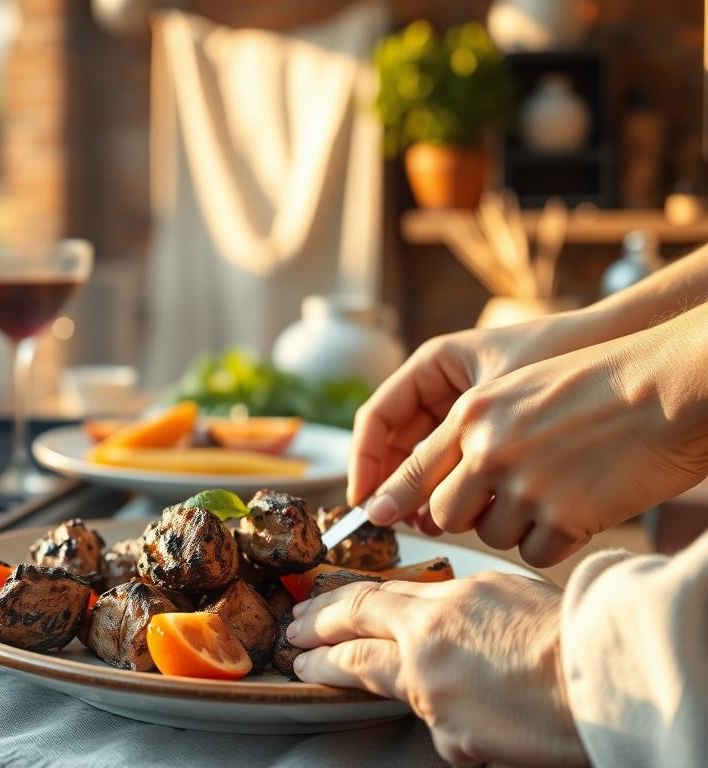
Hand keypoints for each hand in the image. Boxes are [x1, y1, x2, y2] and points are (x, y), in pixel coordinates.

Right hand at [287, 574, 585, 766]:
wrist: (611, 676)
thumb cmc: (551, 720)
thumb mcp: (475, 741)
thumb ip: (435, 717)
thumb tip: (431, 707)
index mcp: (418, 667)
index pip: (349, 660)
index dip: (318, 660)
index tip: (300, 660)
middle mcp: (431, 621)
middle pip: (357, 609)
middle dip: (320, 616)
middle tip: (296, 622)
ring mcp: (464, 594)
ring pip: (396, 586)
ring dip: (359, 595)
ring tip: (338, 601)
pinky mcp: (496, 581)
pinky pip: (439, 582)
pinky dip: (411, 590)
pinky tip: (409, 596)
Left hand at [363, 317, 707, 565]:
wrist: (671, 387)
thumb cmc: (603, 383)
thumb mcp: (522, 388)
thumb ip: (477, 428)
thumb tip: (440, 485)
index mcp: (473, 412)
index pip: (412, 468)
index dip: (392, 497)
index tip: (377, 516)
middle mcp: (488, 449)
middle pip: (443, 513)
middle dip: (465, 515)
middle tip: (502, 502)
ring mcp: (526, 484)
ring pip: (490, 535)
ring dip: (516, 525)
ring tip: (557, 492)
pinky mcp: (565, 515)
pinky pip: (536, 552)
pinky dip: (553, 542)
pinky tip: (579, 512)